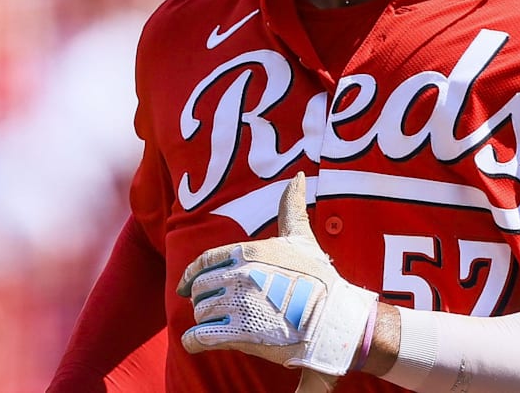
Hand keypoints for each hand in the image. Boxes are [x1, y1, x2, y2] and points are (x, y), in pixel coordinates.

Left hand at [177, 173, 377, 386]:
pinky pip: (199, 338)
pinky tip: (198, 343)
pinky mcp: (239, 335)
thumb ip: (292, 207)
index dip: (191, 274)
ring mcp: (238, 305)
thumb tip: (299, 176)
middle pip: (201, 289)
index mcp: (248, 252)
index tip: (184, 286)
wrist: (335, 319)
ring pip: (201, 313)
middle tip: (218, 309)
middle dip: (205, 300)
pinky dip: (192, 342)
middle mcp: (239, 275)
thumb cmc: (319, 279)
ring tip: (221, 326)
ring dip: (206, 321)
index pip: (205, 261)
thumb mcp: (302, 238)